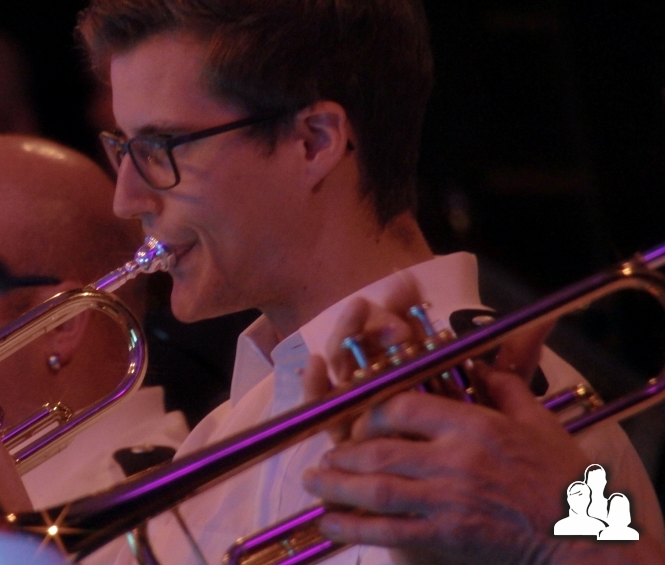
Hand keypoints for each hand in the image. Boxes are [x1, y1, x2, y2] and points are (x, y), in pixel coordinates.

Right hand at [301, 276, 552, 442]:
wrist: (462, 512)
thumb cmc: (475, 465)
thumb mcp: (498, 412)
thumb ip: (510, 368)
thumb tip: (542, 322)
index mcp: (419, 374)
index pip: (404, 328)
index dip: (401, 304)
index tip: (408, 285)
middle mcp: (384, 387)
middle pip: (369, 341)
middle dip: (374, 318)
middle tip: (382, 305)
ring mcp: (360, 410)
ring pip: (341, 366)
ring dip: (344, 337)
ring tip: (353, 314)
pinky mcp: (342, 438)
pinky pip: (321, 406)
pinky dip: (313, 383)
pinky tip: (315, 362)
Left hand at [303, 367, 590, 564]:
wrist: (583, 536)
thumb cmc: (561, 476)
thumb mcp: (536, 420)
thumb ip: (501, 386)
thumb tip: (474, 361)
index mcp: (472, 426)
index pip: (403, 408)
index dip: (370, 413)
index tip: (358, 421)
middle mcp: (454, 461)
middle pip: (380, 451)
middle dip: (343, 453)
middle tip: (324, 456)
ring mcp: (448, 501)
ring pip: (377, 490)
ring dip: (337, 485)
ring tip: (314, 481)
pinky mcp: (447, 536)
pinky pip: (390, 532)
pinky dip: (353, 528)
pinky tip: (329, 524)